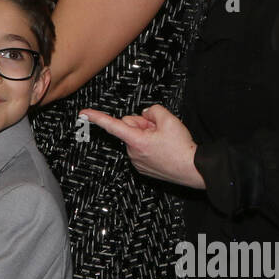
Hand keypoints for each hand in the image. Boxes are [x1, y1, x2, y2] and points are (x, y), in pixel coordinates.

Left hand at [80, 104, 204, 188]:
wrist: (194, 168)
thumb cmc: (182, 148)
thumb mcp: (169, 119)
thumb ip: (153, 110)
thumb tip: (146, 114)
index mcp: (136, 140)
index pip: (112, 125)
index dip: (97, 117)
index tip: (83, 113)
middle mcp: (133, 153)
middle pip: (129, 128)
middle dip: (142, 124)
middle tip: (159, 129)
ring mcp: (137, 162)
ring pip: (136, 139)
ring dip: (148, 136)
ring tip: (165, 142)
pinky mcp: (144, 168)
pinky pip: (141, 150)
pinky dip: (150, 147)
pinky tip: (164, 150)